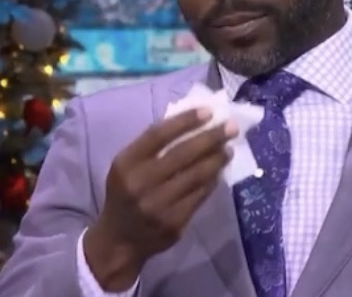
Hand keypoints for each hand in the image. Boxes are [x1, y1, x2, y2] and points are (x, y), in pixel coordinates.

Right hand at [85, 108, 237, 289]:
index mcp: (126, 164)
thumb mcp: (127, 166)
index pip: (158, 135)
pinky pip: (199, 196)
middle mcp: (140, 183)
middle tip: (231, 128)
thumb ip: (152, 147)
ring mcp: (158, 205)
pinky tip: (218, 172)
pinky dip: (211, 181)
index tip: (209, 112)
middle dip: (210, 138)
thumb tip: (193, 124)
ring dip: (216, 160)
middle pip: (182, 154)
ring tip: (228, 149)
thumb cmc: (125, 193)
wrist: (120, 239)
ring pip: (196, 176)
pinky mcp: (174, 223)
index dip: (186, 121)